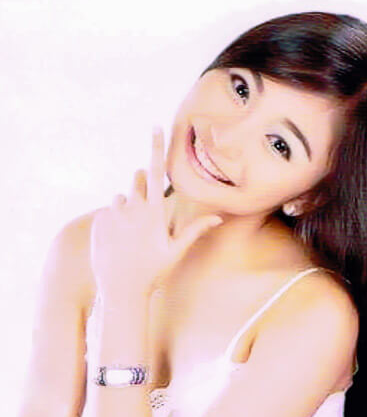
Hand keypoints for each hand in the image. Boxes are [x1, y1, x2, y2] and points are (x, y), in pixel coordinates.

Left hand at [90, 127, 223, 298]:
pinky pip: (109, 212)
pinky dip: (115, 221)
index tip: (155, 126)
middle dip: (143, 187)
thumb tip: (218, 218)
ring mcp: (112, 214)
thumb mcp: (176, 252)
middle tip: (147, 214)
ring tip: (132, 236)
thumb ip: (195, 230)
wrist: (120, 290)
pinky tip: (119, 242)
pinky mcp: (98, 221)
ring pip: (121, 199)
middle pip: (137, 181)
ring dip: (128, 208)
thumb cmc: (153, 272)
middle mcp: (131, 207)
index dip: (156, 147)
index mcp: (152, 212)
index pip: (155, 171)